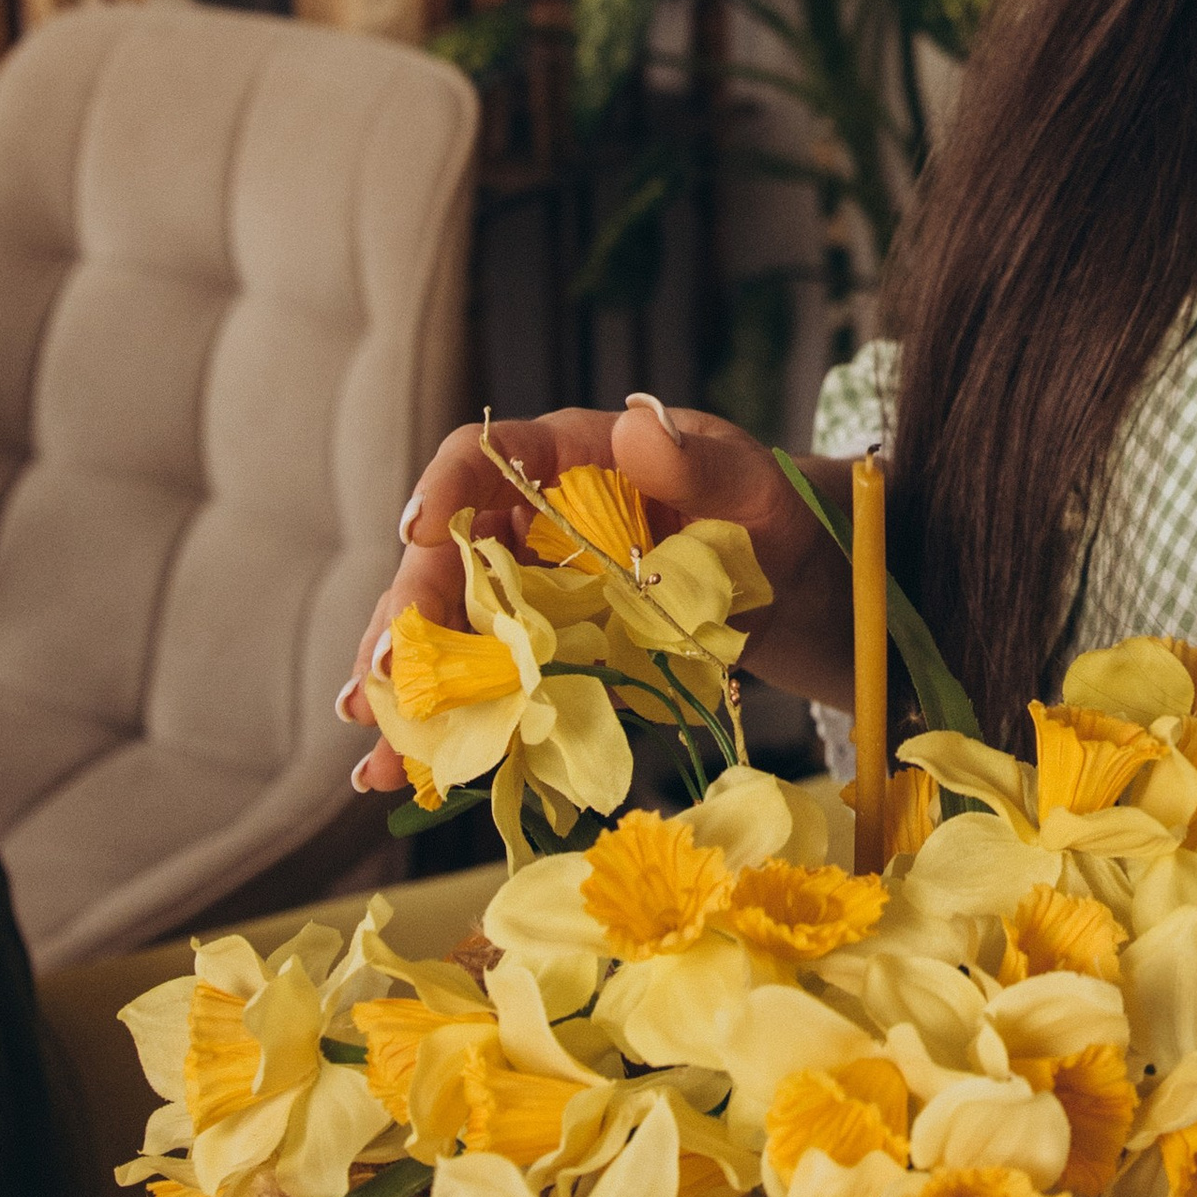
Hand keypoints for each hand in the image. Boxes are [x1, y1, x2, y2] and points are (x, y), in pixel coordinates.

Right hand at [341, 397, 855, 788]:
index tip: (420, 532)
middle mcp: (546, 522)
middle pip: (454, 559)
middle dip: (408, 616)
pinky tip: (408, 768)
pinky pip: (499, 681)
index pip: (491, 458)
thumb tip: (635, 428)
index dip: (447, 490)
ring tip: (374, 742)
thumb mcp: (758, 489)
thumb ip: (703, 463)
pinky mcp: (565, 652)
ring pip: (460, 627)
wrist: (822, 589)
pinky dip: (459, 723)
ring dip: (414, 684)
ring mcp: (549, 590)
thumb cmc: (788, 519)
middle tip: (380, 676)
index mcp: (583, 458)